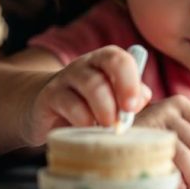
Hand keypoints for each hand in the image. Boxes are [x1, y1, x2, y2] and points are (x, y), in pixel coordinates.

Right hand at [24, 46, 150, 145]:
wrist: (47, 109)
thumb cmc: (90, 104)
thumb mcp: (113, 99)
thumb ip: (132, 96)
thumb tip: (142, 97)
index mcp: (105, 60)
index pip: (119, 59)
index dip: (129, 81)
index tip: (132, 107)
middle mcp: (85, 65)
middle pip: (103, 71)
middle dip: (116, 98)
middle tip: (120, 122)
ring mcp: (65, 78)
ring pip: (89, 85)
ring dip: (102, 110)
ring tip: (106, 127)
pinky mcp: (49, 96)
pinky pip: (69, 105)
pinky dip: (82, 120)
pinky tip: (87, 129)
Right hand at [133, 95, 189, 188]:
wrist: (112, 133)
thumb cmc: (147, 133)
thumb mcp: (170, 123)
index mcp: (180, 103)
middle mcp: (167, 109)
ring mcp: (153, 126)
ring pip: (187, 157)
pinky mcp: (141, 143)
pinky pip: (168, 166)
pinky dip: (177, 181)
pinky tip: (177, 187)